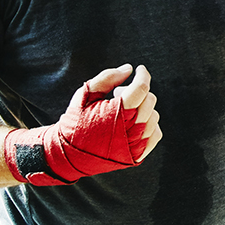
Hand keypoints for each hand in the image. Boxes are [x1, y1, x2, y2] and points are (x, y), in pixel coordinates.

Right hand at [3, 65, 160, 185]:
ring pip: (154, 116)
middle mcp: (131, 129)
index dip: (143, 75)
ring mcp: (137, 144)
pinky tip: (132, 123)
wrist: (69, 155)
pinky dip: (148, 124)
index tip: (140, 69)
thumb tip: (129, 69)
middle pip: (149, 100)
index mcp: (118, 112)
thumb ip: (107, 78)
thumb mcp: (85, 95)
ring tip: (122, 111)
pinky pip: (156, 133)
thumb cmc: (75, 122)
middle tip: (118, 94)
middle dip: (137, 92)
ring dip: (142, 108)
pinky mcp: (139, 155)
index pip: (141, 88)